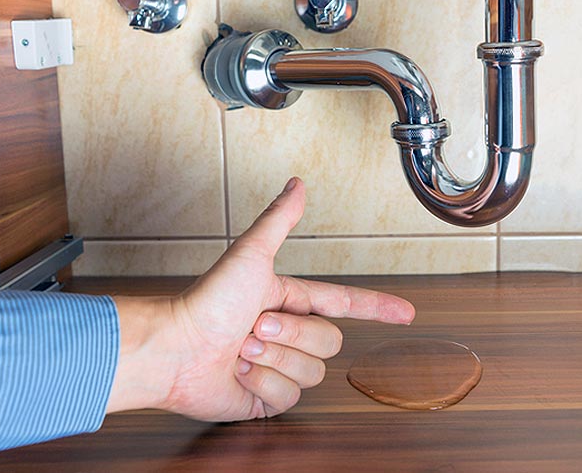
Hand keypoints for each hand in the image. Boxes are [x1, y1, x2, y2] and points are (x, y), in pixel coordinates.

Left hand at [106, 177, 415, 419]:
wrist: (174, 349)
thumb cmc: (207, 300)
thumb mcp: (251, 254)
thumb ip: (279, 220)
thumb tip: (297, 183)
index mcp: (290, 300)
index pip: (345, 303)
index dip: (377, 308)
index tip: (406, 314)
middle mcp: (288, 334)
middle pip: (330, 341)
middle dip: (293, 333)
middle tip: (255, 325)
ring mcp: (278, 367)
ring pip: (313, 371)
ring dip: (275, 358)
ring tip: (242, 348)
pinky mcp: (265, 398)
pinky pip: (289, 396)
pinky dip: (262, 384)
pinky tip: (239, 373)